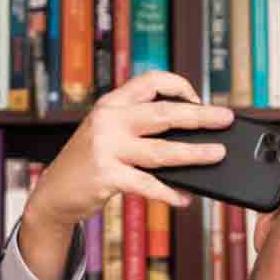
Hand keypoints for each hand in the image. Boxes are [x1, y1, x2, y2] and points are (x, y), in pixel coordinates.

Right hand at [25, 70, 234, 230]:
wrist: (54, 193)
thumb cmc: (87, 163)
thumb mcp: (106, 133)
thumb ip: (136, 126)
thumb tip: (187, 134)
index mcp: (111, 104)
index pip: (150, 81)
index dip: (179, 86)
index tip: (199, 98)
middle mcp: (109, 120)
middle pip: (164, 113)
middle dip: (200, 116)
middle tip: (226, 119)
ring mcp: (107, 147)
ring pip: (162, 151)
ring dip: (195, 154)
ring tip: (217, 154)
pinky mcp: (107, 175)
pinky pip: (148, 185)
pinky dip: (170, 193)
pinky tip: (185, 198)